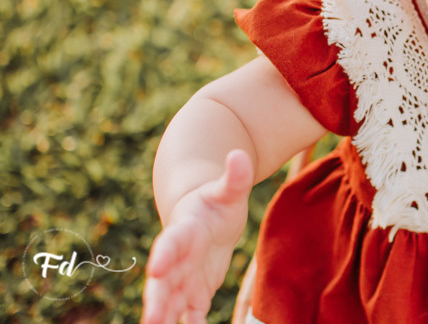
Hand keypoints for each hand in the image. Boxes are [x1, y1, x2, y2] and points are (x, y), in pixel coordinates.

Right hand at [142, 150, 253, 323]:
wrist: (205, 218)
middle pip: (164, 281)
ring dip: (166, 317)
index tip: (157, 268)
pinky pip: (191, 313)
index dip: (164, 254)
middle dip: (157, 300)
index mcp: (185, 230)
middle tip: (153, 318)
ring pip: (171, 302)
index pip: (171, 242)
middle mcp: (178, 258)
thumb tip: (239, 155)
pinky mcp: (195, 293)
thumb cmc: (216, 202)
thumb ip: (234, 177)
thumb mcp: (228, 190)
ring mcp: (184, 278)